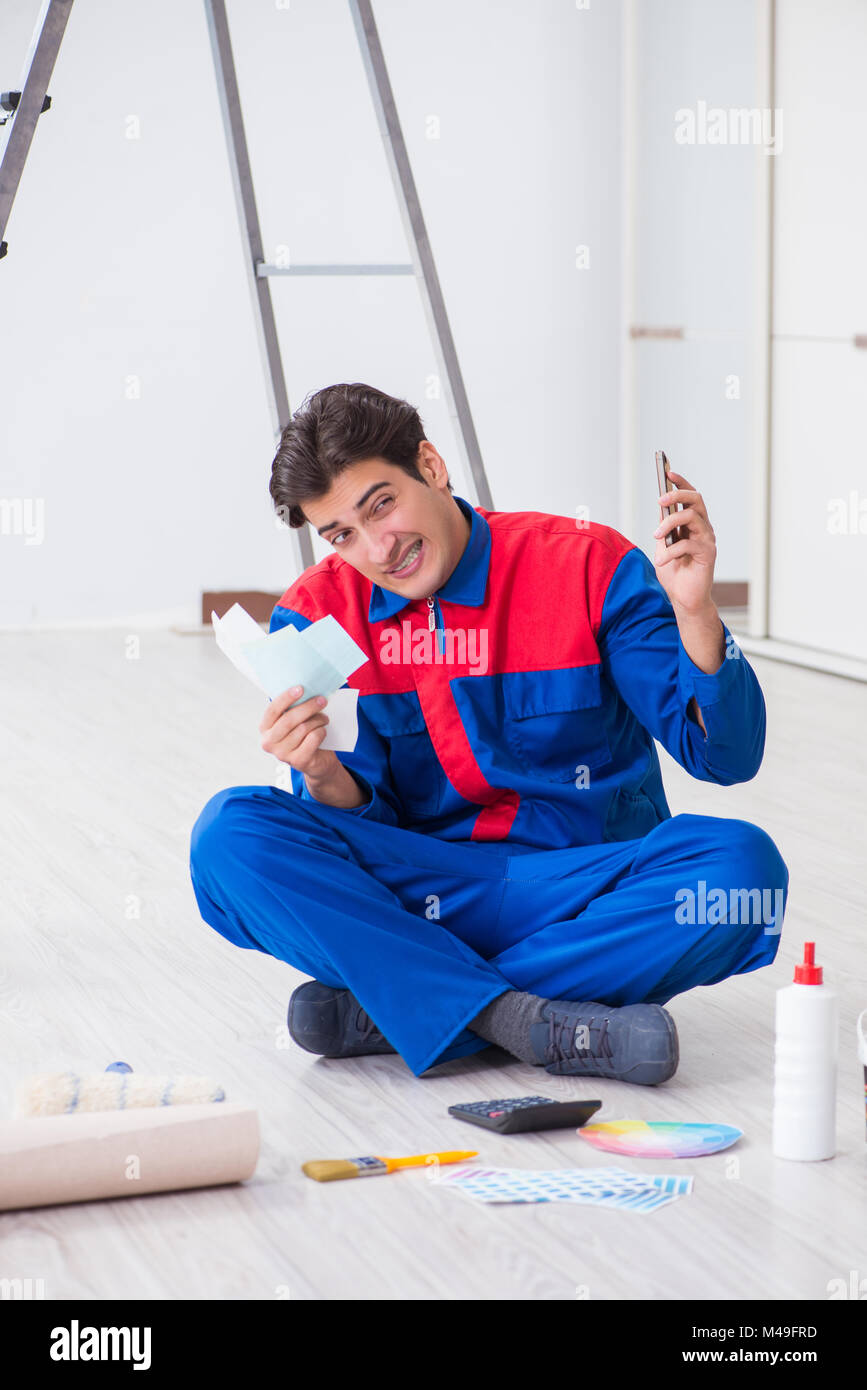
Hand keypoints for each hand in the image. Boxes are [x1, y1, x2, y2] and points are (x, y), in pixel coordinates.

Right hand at [259, 685, 336, 778]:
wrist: (315, 761)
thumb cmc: (303, 735)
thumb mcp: (294, 721)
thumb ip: (293, 708)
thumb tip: (305, 690)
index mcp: (265, 729)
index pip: (273, 710)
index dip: (286, 698)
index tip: (300, 688)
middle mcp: (269, 742)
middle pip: (289, 719)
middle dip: (308, 707)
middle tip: (322, 700)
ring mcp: (282, 754)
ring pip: (304, 728)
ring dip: (318, 720)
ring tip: (324, 718)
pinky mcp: (298, 761)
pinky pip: (313, 738)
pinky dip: (321, 731)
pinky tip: (322, 731)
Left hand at [653, 469, 716, 613]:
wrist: (684, 599)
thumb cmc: (674, 573)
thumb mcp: (663, 546)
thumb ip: (664, 528)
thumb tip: (661, 509)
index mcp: (693, 524)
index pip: (690, 497)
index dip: (681, 482)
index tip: (667, 472)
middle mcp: (703, 528)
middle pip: (696, 500)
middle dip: (677, 494)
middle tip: (660, 500)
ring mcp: (707, 540)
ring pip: (691, 517)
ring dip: (669, 523)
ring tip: (656, 535)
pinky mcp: (708, 554)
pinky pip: (688, 544)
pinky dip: (670, 551)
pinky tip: (661, 561)